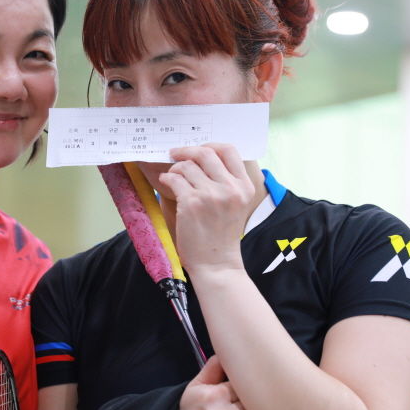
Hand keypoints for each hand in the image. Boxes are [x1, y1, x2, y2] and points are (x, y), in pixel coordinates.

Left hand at [158, 144, 254, 272]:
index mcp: (244, 186)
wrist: (216, 263)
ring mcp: (211, 195)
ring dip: (175, 168)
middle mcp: (231, 188)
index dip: (210, 145)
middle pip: (206, 153)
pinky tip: (165, 183)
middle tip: (175, 153)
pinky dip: (166, 178)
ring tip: (172, 177)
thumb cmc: (221, 235)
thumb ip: (227, 182)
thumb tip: (203, 156)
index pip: (229, 150)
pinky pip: (174, 179)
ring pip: (187, 166)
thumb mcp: (236, 205)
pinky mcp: (192, 203)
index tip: (197, 149)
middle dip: (187, 150)